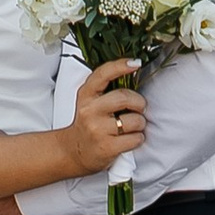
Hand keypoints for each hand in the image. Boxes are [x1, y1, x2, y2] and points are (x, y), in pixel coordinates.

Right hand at [65, 59, 147, 177]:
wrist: (75, 151)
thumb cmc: (88, 123)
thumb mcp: (89, 101)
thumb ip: (105, 87)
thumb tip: (133, 69)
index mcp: (86, 95)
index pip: (103, 74)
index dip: (121, 66)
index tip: (135, 63)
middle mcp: (90, 110)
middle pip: (124, 97)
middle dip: (139, 102)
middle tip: (138, 107)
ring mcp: (97, 129)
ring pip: (134, 120)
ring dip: (140, 123)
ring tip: (132, 126)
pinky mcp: (107, 147)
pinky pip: (135, 138)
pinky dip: (138, 138)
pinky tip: (129, 138)